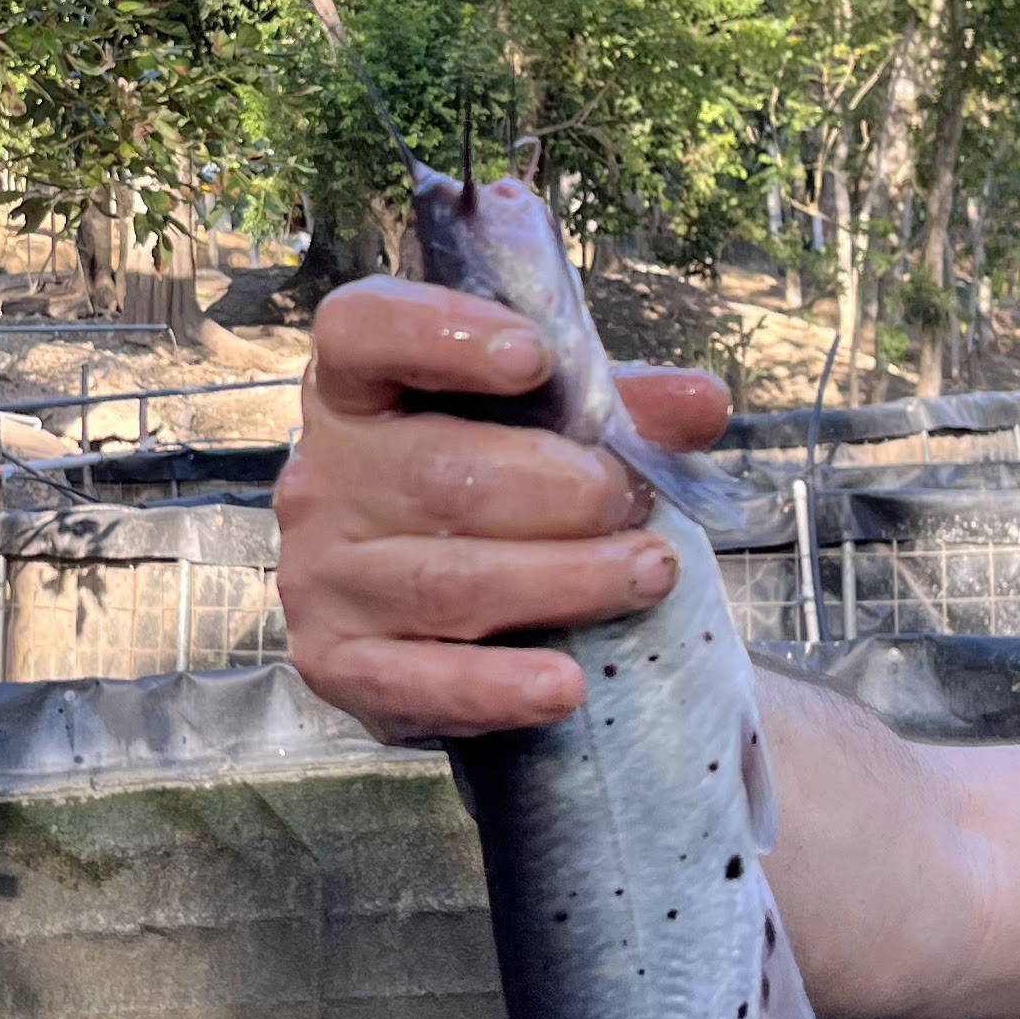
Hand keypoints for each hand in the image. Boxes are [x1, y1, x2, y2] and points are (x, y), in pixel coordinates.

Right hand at [273, 274, 728, 739]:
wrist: (425, 613)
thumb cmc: (486, 491)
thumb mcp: (544, 430)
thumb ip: (616, 408)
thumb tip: (700, 403)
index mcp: (355, 390)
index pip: (362, 331)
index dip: (441, 334)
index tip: (535, 355)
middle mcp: (321, 477)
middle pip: (437, 475)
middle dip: (560, 491)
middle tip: (634, 502)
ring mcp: (319, 576)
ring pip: (445, 582)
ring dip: (561, 581)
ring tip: (647, 575)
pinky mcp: (335, 665)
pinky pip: (416, 682)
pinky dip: (496, 687)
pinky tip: (565, 685)